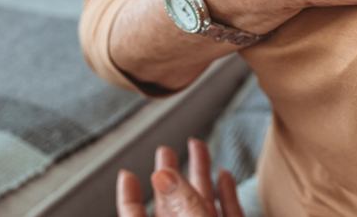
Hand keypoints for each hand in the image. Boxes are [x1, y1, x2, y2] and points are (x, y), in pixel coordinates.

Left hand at [116, 138, 243, 216]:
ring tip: (198, 147)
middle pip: (172, 206)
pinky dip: (227, 193)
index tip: (126, 174)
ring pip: (203, 206)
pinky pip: (230, 214)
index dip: (129, 197)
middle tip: (165, 151)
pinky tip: (224, 174)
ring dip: (200, 174)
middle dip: (169, 175)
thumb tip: (161, 174)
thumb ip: (182, 202)